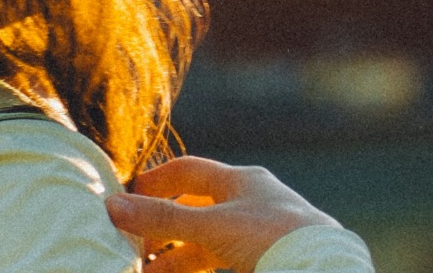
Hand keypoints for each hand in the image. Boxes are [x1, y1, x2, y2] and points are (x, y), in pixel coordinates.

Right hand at [104, 156, 340, 272]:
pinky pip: (217, 260)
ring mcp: (256, 231)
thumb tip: (112, 206)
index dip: (154, 182)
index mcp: (240, 180)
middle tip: (129, 248)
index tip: (124, 200)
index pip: (188, 170)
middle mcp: (248, 201)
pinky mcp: (262, 257)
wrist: (319, 268)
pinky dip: (191, 267)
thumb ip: (163, 219)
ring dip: (172, 257)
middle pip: (193, 210)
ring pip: (203, 241)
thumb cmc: (270, 236)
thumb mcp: (211, 225)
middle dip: (160, 230)